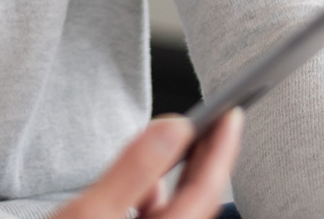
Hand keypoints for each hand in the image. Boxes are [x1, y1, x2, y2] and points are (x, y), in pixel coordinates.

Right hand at [49, 109, 242, 218]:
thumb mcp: (92, 211)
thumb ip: (135, 168)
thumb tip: (173, 129)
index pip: (205, 193)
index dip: (221, 150)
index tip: (231, 114)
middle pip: (199, 205)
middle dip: (210, 161)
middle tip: (219, 119)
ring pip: (180, 214)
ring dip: (185, 178)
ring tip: (186, 142)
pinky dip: (159, 197)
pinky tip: (149, 184)